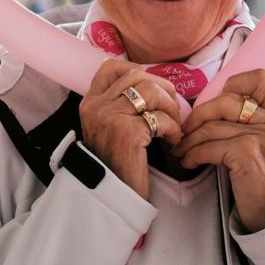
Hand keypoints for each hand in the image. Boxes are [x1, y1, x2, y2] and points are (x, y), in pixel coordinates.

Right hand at [79, 59, 182, 199]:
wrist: (110, 197)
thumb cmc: (115, 163)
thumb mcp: (107, 128)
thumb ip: (119, 105)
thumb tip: (152, 85)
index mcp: (90, 102)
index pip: (111, 67)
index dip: (138, 71)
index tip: (153, 88)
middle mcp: (96, 106)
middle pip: (137, 75)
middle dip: (162, 88)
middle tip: (172, 108)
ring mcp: (110, 117)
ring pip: (151, 91)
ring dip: (171, 107)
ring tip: (175, 126)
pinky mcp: (128, 132)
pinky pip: (160, 118)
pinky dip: (174, 128)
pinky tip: (174, 141)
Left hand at [174, 69, 264, 231]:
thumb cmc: (264, 176)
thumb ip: (249, 120)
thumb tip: (207, 104)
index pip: (259, 79)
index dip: (233, 84)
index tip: (215, 103)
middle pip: (226, 101)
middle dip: (197, 116)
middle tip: (183, 131)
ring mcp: (264, 137)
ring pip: (213, 126)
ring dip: (189, 139)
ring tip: (181, 149)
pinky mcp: (249, 154)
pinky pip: (209, 146)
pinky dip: (193, 154)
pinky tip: (188, 161)